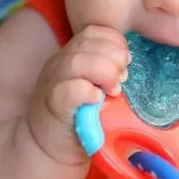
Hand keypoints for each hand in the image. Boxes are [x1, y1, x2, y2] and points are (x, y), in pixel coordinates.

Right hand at [26, 25, 128, 164]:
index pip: (94, 31)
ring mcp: (53, 82)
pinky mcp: (53, 105)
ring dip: (104, 73)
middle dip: (114, 58)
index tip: (126, 64)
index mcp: (71, 54)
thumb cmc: (79, 115)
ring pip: (77, 61)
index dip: (115, 43)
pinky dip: (88, 91)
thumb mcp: (94, 85)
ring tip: (113, 91)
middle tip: (122, 80)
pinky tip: (98, 100)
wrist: (49, 146)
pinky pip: (70, 89)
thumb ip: (107, 70)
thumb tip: (129, 64)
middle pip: (88, 42)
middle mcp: (59, 63)